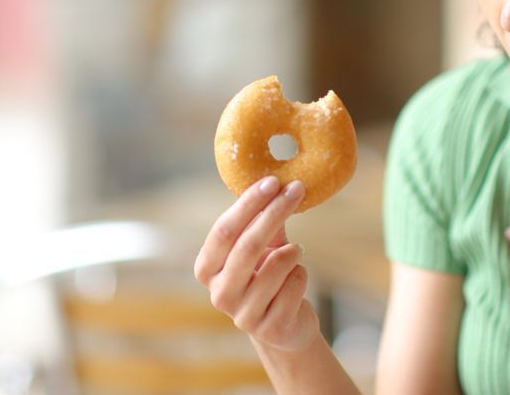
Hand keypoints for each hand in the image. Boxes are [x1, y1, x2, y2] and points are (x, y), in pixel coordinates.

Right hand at [194, 176, 316, 351]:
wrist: (285, 326)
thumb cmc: (268, 277)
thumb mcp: (261, 248)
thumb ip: (262, 222)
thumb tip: (275, 184)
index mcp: (208, 269)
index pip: (223, 231)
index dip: (248, 204)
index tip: (272, 181)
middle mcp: (219, 294)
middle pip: (248, 245)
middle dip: (275, 212)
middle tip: (297, 189)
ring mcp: (243, 315)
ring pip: (277, 265)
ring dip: (293, 251)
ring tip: (296, 251)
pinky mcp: (270, 328)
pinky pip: (295, 284)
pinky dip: (302, 274)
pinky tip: (296, 281)